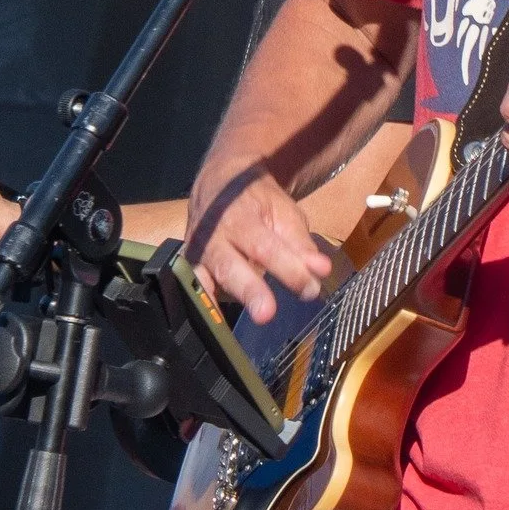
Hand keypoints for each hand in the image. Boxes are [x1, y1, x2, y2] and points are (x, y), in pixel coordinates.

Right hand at [186, 160, 331, 325]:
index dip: (289, 269)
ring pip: (206, 281)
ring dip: (223, 304)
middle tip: (266, 313)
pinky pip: (194, 291)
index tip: (311, 287)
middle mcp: (212, 237)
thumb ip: (300, 243)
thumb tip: (320, 271)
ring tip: (243, 320)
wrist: (217, 183)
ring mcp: (196, 255)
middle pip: (230, 267)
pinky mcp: (188, 269)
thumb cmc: (256, 200)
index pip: (265, 248)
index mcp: (239, 217)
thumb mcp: (282, 210)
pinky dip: (206, 307)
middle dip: (249, 290)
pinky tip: (217, 326)